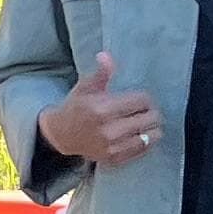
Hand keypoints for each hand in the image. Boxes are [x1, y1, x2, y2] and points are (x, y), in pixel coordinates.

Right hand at [38, 50, 162, 168]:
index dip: (145, 98)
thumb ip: (100, 73)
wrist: (60, 135)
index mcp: (102, 108)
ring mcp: (113, 146)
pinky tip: (140, 134)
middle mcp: (109, 129)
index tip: (140, 98)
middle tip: (144, 110)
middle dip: (150, 111)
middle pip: (150, 117)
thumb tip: (105, 55)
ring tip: (145, 122)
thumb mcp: (85, 88)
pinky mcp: (115, 158)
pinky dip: (146, 141)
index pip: (142, 100)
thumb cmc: (75, 108)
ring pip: (151, 135)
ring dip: (151, 127)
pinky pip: (143, 149)